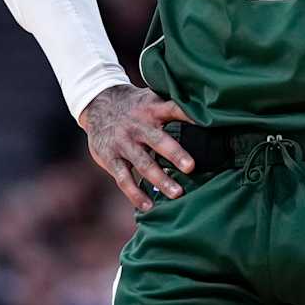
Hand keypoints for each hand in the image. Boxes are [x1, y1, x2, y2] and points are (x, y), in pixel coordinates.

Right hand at [78, 84, 195, 211]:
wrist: (98, 104)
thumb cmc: (135, 106)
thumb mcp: (151, 99)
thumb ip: (171, 109)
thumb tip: (207, 117)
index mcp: (152, 109)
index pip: (173, 109)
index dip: (188, 115)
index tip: (207, 124)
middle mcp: (137, 126)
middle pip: (158, 140)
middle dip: (174, 153)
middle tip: (191, 167)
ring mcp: (123, 143)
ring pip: (143, 163)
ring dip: (160, 179)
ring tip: (177, 194)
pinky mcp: (110, 158)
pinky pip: (124, 178)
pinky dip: (135, 194)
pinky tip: (148, 205)